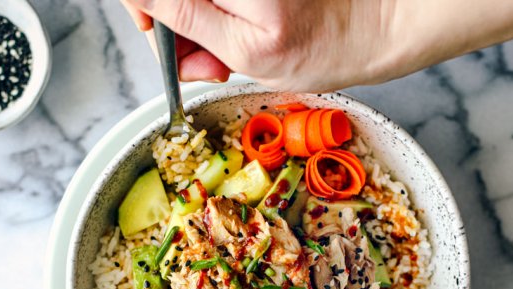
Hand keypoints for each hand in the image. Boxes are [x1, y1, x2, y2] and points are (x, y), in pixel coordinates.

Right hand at [122, 0, 512, 90]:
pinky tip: (234, 40)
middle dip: (172, 22)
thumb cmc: (318, 50)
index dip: (142, 7)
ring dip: (195, 26)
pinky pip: (212, 3)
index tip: (156, 34)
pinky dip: (213, 21)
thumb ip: (189, 24)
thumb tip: (147, 10)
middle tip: (202, 58)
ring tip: (225, 54)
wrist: (370, 31)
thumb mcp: (247, 53)